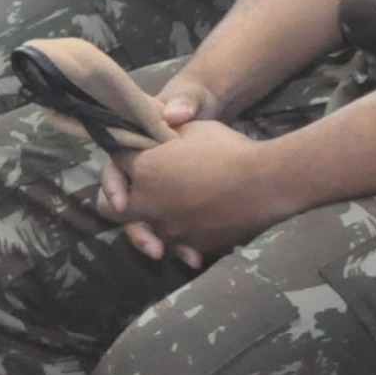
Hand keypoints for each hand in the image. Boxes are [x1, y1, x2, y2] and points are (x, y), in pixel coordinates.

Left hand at [99, 119, 297, 268]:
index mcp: (145, 172)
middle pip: (110, 210)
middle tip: (130, 192)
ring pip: (144, 231)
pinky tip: (196, 228)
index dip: (126, 156)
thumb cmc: (227, 149)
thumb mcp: (194, 129)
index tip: (136, 152)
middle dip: (117, 199)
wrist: (264, 184)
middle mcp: (148, 206)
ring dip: (150, 222)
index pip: (117, 162)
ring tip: (170, 211)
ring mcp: (169, 230)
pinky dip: (181, 238)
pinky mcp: (191, 246)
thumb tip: (155, 131)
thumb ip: (166, 132)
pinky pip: (176, 244)